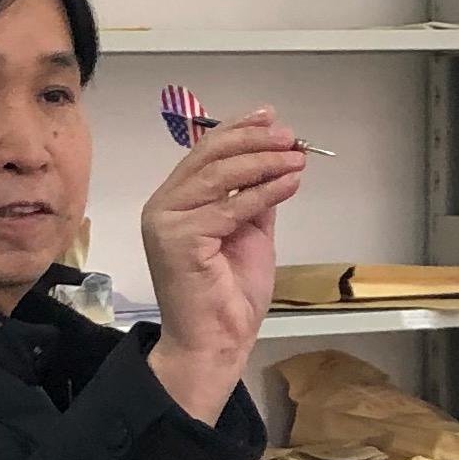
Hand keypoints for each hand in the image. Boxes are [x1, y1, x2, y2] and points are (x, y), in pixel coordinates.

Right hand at [142, 113, 305, 423]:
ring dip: (263, 161)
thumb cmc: (228, 297)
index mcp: (173, 201)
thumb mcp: (249, 234)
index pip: (204, 152)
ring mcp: (166, 221)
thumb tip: (275, 163)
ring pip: (219, 175)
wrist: (216, 342)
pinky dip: (264, 191)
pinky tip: (290, 183)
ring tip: (296, 156)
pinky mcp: (178, 238)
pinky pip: (230, 206)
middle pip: (210, 155)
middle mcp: (162, 206)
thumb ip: (253, 199)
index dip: (238, 129)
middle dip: (254, 140)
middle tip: (289, 136)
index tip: (271, 117)